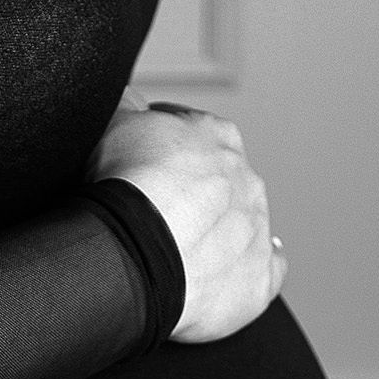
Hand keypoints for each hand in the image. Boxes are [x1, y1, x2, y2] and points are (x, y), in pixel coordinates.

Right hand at [87, 98, 284, 344]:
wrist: (135, 251)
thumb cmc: (125, 185)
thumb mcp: (114, 122)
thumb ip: (130, 106)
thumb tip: (132, 101)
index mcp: (217, 135)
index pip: (194, 129)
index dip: (164, 141)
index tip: (145, 157)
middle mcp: (246, 178)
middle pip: (222, 178)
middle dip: (195, 189)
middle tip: (157, 205)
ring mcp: (256, 229)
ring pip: (243, 223)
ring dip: (218, 229)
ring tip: (179, 244)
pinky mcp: (259, 277)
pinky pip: (264, 270)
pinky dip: (246, 268)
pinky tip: (226, 270)